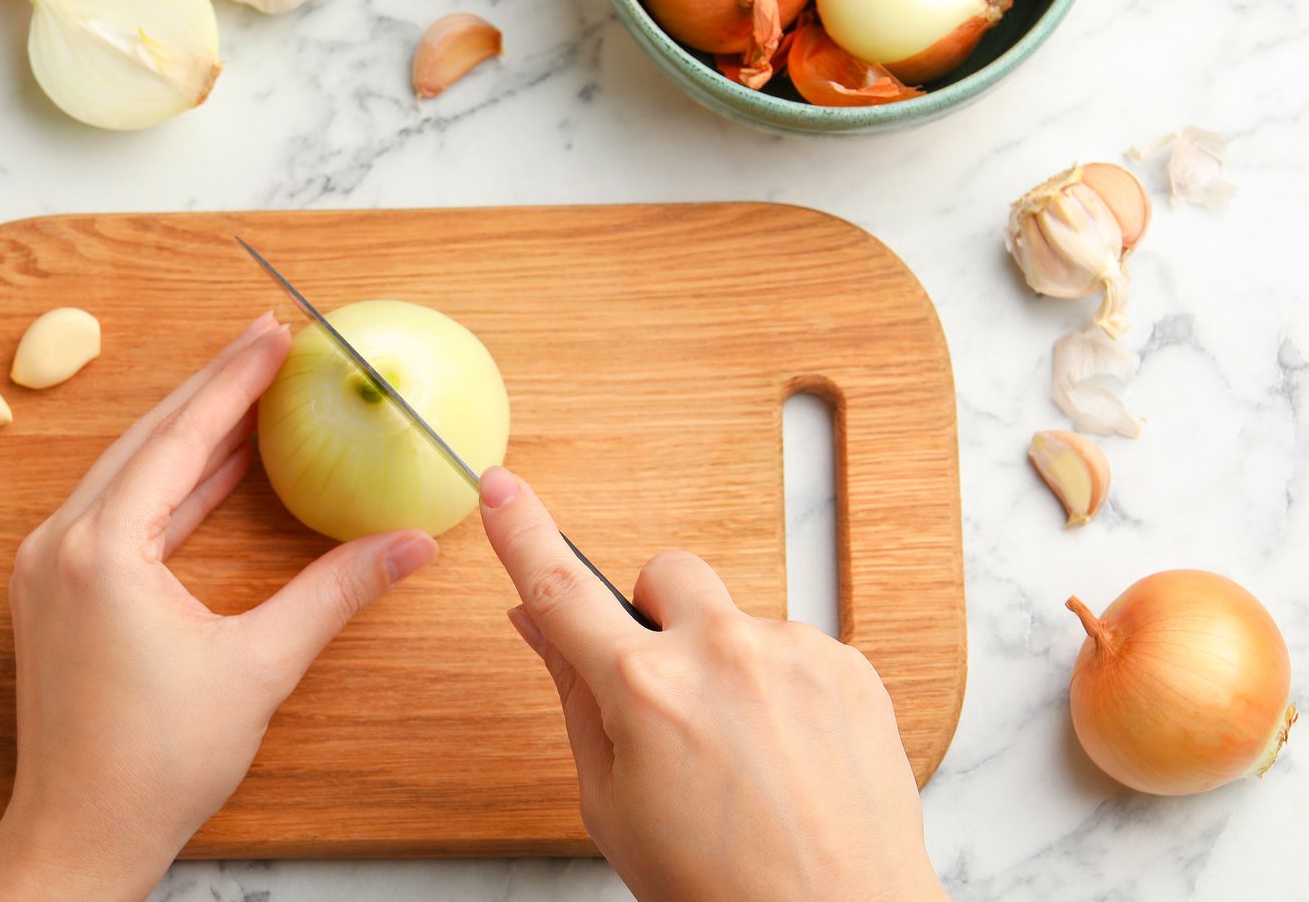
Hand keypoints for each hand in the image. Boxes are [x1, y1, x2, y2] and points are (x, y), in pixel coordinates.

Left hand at [0, 313, 438, 901]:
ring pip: (129, 470)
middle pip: (148, 438)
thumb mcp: (260, 667)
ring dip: (192, 431)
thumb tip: (410, 544)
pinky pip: (119, 509)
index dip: (235, 382)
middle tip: (267, 342)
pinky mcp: (58, 591)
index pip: (180, 439)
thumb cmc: (156, 763)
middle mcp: (62, 544)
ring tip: (250, 393)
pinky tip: (214, 468)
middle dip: (213, 389)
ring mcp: (51, 567)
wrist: (82, 834)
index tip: (277, 335)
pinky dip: (171, 481)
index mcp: (102, 551)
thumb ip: (336, 593)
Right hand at [479, 467, 946, 901]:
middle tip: (669, 689)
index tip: (501, 487)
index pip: (561, 592)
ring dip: (728, 663)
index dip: (521, 533)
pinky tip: (790, 753)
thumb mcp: (612, 805)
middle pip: (665, 574)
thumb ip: (576, 697)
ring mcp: (793, 651)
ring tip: (748, 753)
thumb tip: (539, 624)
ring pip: (736, 619)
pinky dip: (782, 687)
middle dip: (657, 616)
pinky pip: (793, 646)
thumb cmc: (719, 885)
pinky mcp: (848, 663)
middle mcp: (720, 653)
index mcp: (645, 692)